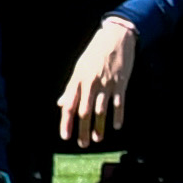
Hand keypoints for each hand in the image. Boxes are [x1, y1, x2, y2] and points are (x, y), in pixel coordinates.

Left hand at [55, 16, 140, 148]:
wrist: (116, 37)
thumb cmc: (95, 53)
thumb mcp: (79, 68)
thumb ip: (71, 88)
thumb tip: (62, 103)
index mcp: (78, 79)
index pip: (69, 105)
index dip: (66, 122)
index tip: (65, 136)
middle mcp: (90, 83)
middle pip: (84, 111)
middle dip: (82, 130)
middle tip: (82, 144)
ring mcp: (106, 84)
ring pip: (101, 110)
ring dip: (99, 127)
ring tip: (97, 139)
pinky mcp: (121, 83)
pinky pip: (118, 103)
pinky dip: (118, 115)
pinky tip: (116, 126)